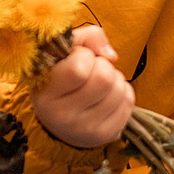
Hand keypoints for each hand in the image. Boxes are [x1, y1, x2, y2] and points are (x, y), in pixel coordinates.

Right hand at [33, 24, 133, 148]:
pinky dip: (123, 93)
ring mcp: (85, 129)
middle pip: (104, 77)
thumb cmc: (61, 77)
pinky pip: (129, 102)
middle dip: (103, 66)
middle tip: (91, 71)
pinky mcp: (106, 135)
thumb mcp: (62, 52)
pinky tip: (107, 97)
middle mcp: (62, 116)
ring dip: (114, 79)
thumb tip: (111, 55)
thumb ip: (85, 38)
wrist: (59, 120)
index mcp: (44, 92)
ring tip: (99, 85)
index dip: (84, 55)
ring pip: (119, 88)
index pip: (79, 67)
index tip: (76, 59)